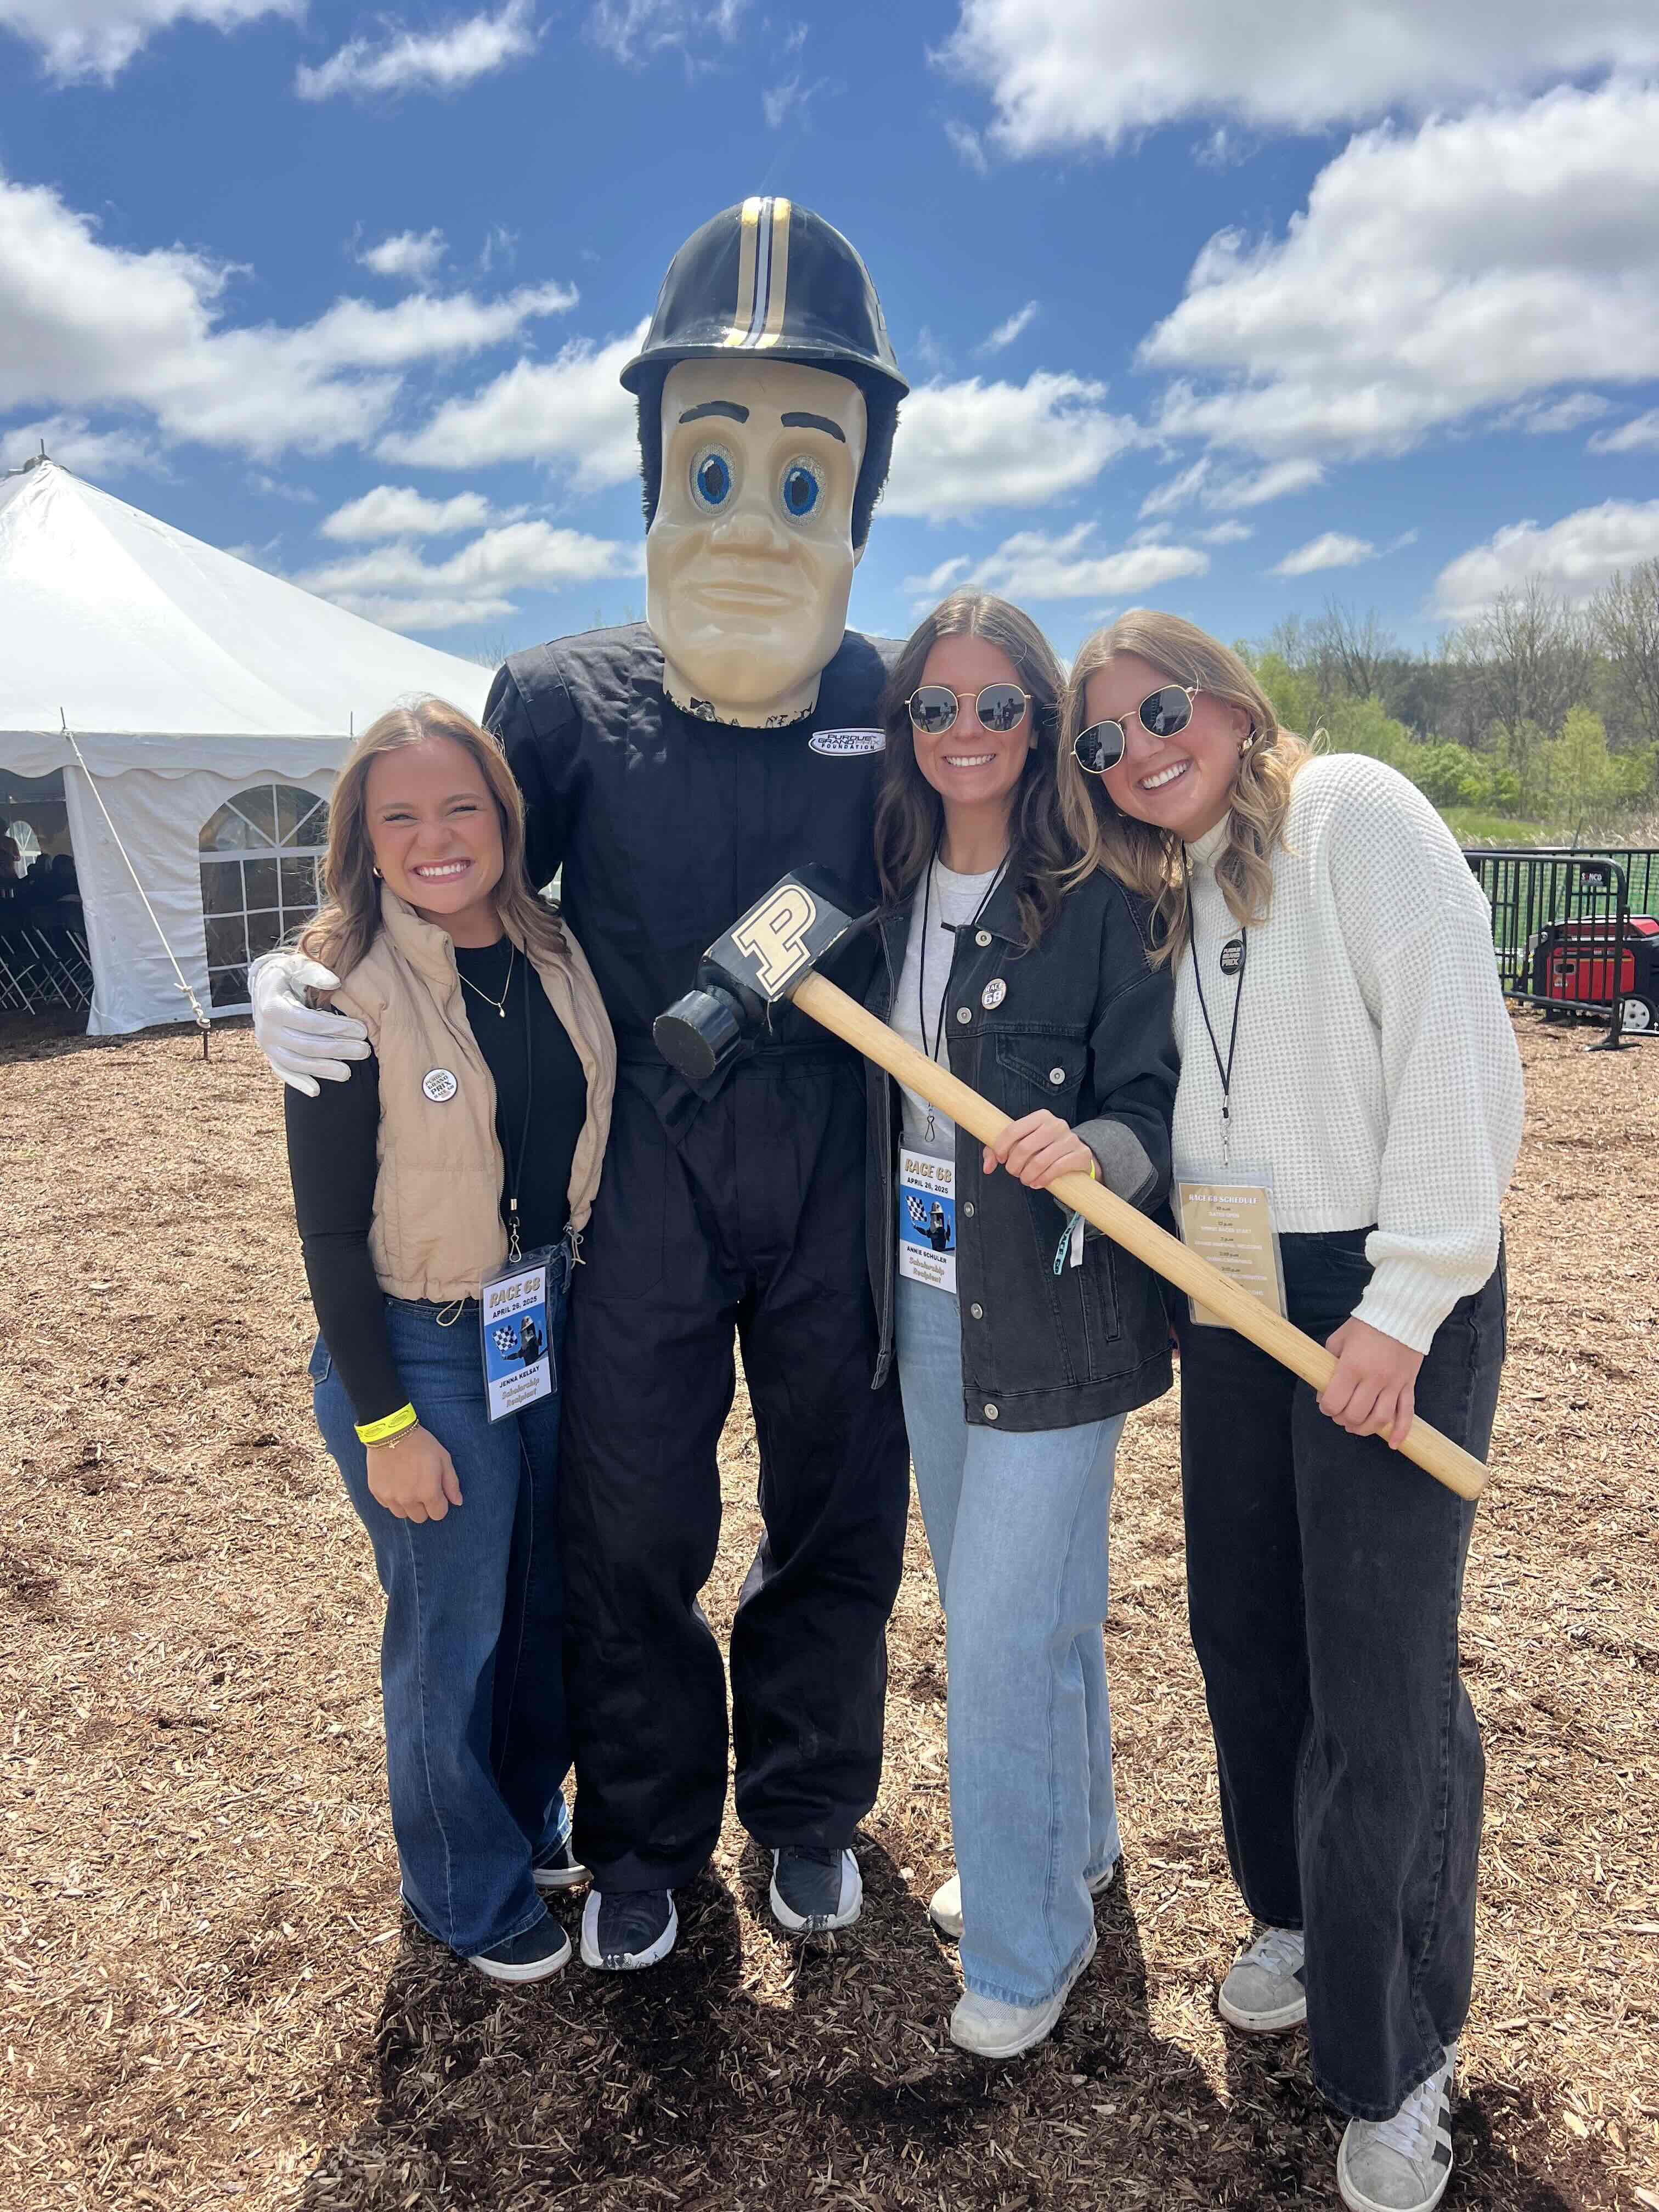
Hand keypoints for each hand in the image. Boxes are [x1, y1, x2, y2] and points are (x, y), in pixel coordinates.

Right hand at [251, 952, 369, 1096]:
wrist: (263, 987)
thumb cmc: (286, 975)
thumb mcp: (296, 965)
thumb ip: (314, 972)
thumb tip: (335, 982)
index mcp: (273, 1007)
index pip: (309, 1022)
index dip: (337, 1027)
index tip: (362, 1030)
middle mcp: (267, 1030)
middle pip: (306, 1045)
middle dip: (338, 1049)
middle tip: (364, 1051)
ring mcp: (267, 1046)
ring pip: (296, 1063)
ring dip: (323, 1070)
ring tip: (348, 1073)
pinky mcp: (270, 1055)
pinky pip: (284, 1072)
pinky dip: (299, 1082)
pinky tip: (316, 1091)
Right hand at [365, 1427, 462, 1521]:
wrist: (390, 1432)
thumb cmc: (421, 1444)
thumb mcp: (443, 1459)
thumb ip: (451, 1484)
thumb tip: (458, 1502)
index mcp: (428, 1492)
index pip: (438, 1514)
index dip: (440, 1504)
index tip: (437, 1492)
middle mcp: (408, 1500)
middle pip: (420, 1518)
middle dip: (425, 1507)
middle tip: (422, 1488)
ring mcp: (390, 1497)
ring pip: (403, 1515)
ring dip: (408, 1505)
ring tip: (408, 1486)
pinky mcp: (377, 1492)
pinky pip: (388, 1505)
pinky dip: (393, 1499)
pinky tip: (396, 1483)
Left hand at [983, 1111, 1095, 1191]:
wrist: (1076, 1153)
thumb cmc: (1045, 1148)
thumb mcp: (1024, 1142)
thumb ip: (999, 1151)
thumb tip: (987, 1166)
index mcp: (1040, 1117)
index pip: (1013, 1130)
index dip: (1001, 1148)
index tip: (1001, 1159)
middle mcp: (1056, 1124)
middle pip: (1024, 1148)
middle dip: (1014, 1166)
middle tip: (1014, 1172)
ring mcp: (1070, 1139)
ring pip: (1040, 1161)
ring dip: (1027, 1176)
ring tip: (1025, 1180)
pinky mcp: (1080, 1154)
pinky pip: (1057, 1169)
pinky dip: (1043, 1179)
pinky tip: (1038, 1183)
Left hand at [1318, 1318, 1423, 1447]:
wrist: (1401, 1311)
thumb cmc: (1365, 1324)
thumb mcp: (1339, 1340)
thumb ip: (1329, 1366)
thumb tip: (1323, 1394)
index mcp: (1352, 1366)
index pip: (1334, 1402)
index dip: (1326, 1408)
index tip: (1326, 1405)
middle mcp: (1374, 1378)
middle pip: (1356, 1414)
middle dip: (1343, 1420)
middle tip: (1340, 1415)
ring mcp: (1394, 1383)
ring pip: (1380, 1418)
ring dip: (1366, 1429)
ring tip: (1357, 1427)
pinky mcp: (1409, 1384)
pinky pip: (1407, 1413)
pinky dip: (1400, 1431)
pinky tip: (1393, 1443)